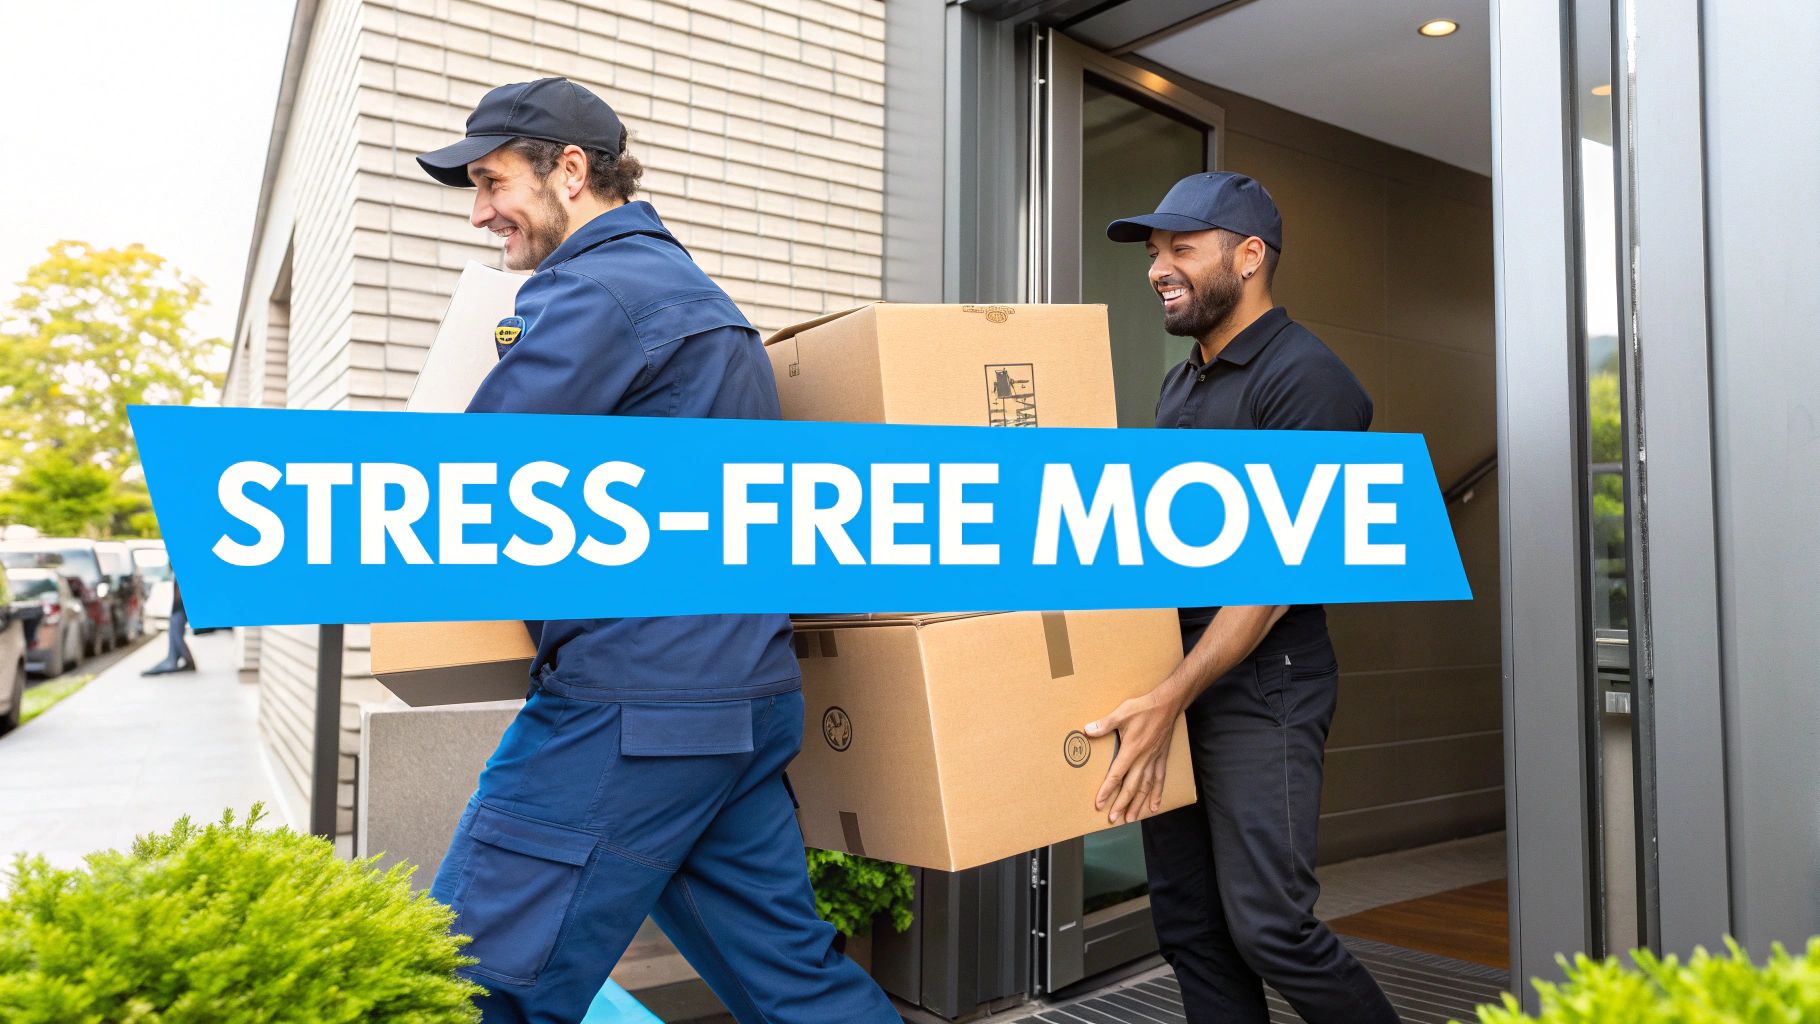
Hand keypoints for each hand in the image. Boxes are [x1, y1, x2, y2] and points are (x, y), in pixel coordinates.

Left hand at [1085, 688, 1180, 824]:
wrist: (1167, 705)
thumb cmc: (1143, 709)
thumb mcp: (1121, 713)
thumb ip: (1104, 724)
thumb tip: (1086, 730)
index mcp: (1131, 750)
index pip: (1116, 776)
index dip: (1107, 791)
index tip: (1099, 804)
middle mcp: (1143, 759)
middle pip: (1131, 787)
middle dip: (1122, 804)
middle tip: (1114, 819)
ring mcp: (1154, 761)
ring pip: (1146, 788)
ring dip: (1138, 804)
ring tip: (1131, 819)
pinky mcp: (1162, 759)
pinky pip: (1159, 780)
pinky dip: (1157, 794)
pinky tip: (1155, 806)